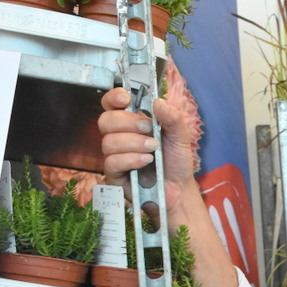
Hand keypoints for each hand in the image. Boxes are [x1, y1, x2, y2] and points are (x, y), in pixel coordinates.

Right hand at [98, 87, 194, 224]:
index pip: (111, 104)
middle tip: (149, 130)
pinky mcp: (114, 174)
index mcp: (131, 122)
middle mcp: (119, 136)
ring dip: (133, 143)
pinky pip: (112, 162)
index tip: (126, 99)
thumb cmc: (176, 162)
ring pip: (108, 141)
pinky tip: (146, 161)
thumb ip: (173, 118)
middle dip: (128, 123)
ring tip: (153, 150)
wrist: (179, 189)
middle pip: (105, 120)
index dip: (114, 97)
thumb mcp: (181, 137)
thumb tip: (158, 102)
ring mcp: (115, 155)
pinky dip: (131, 159)